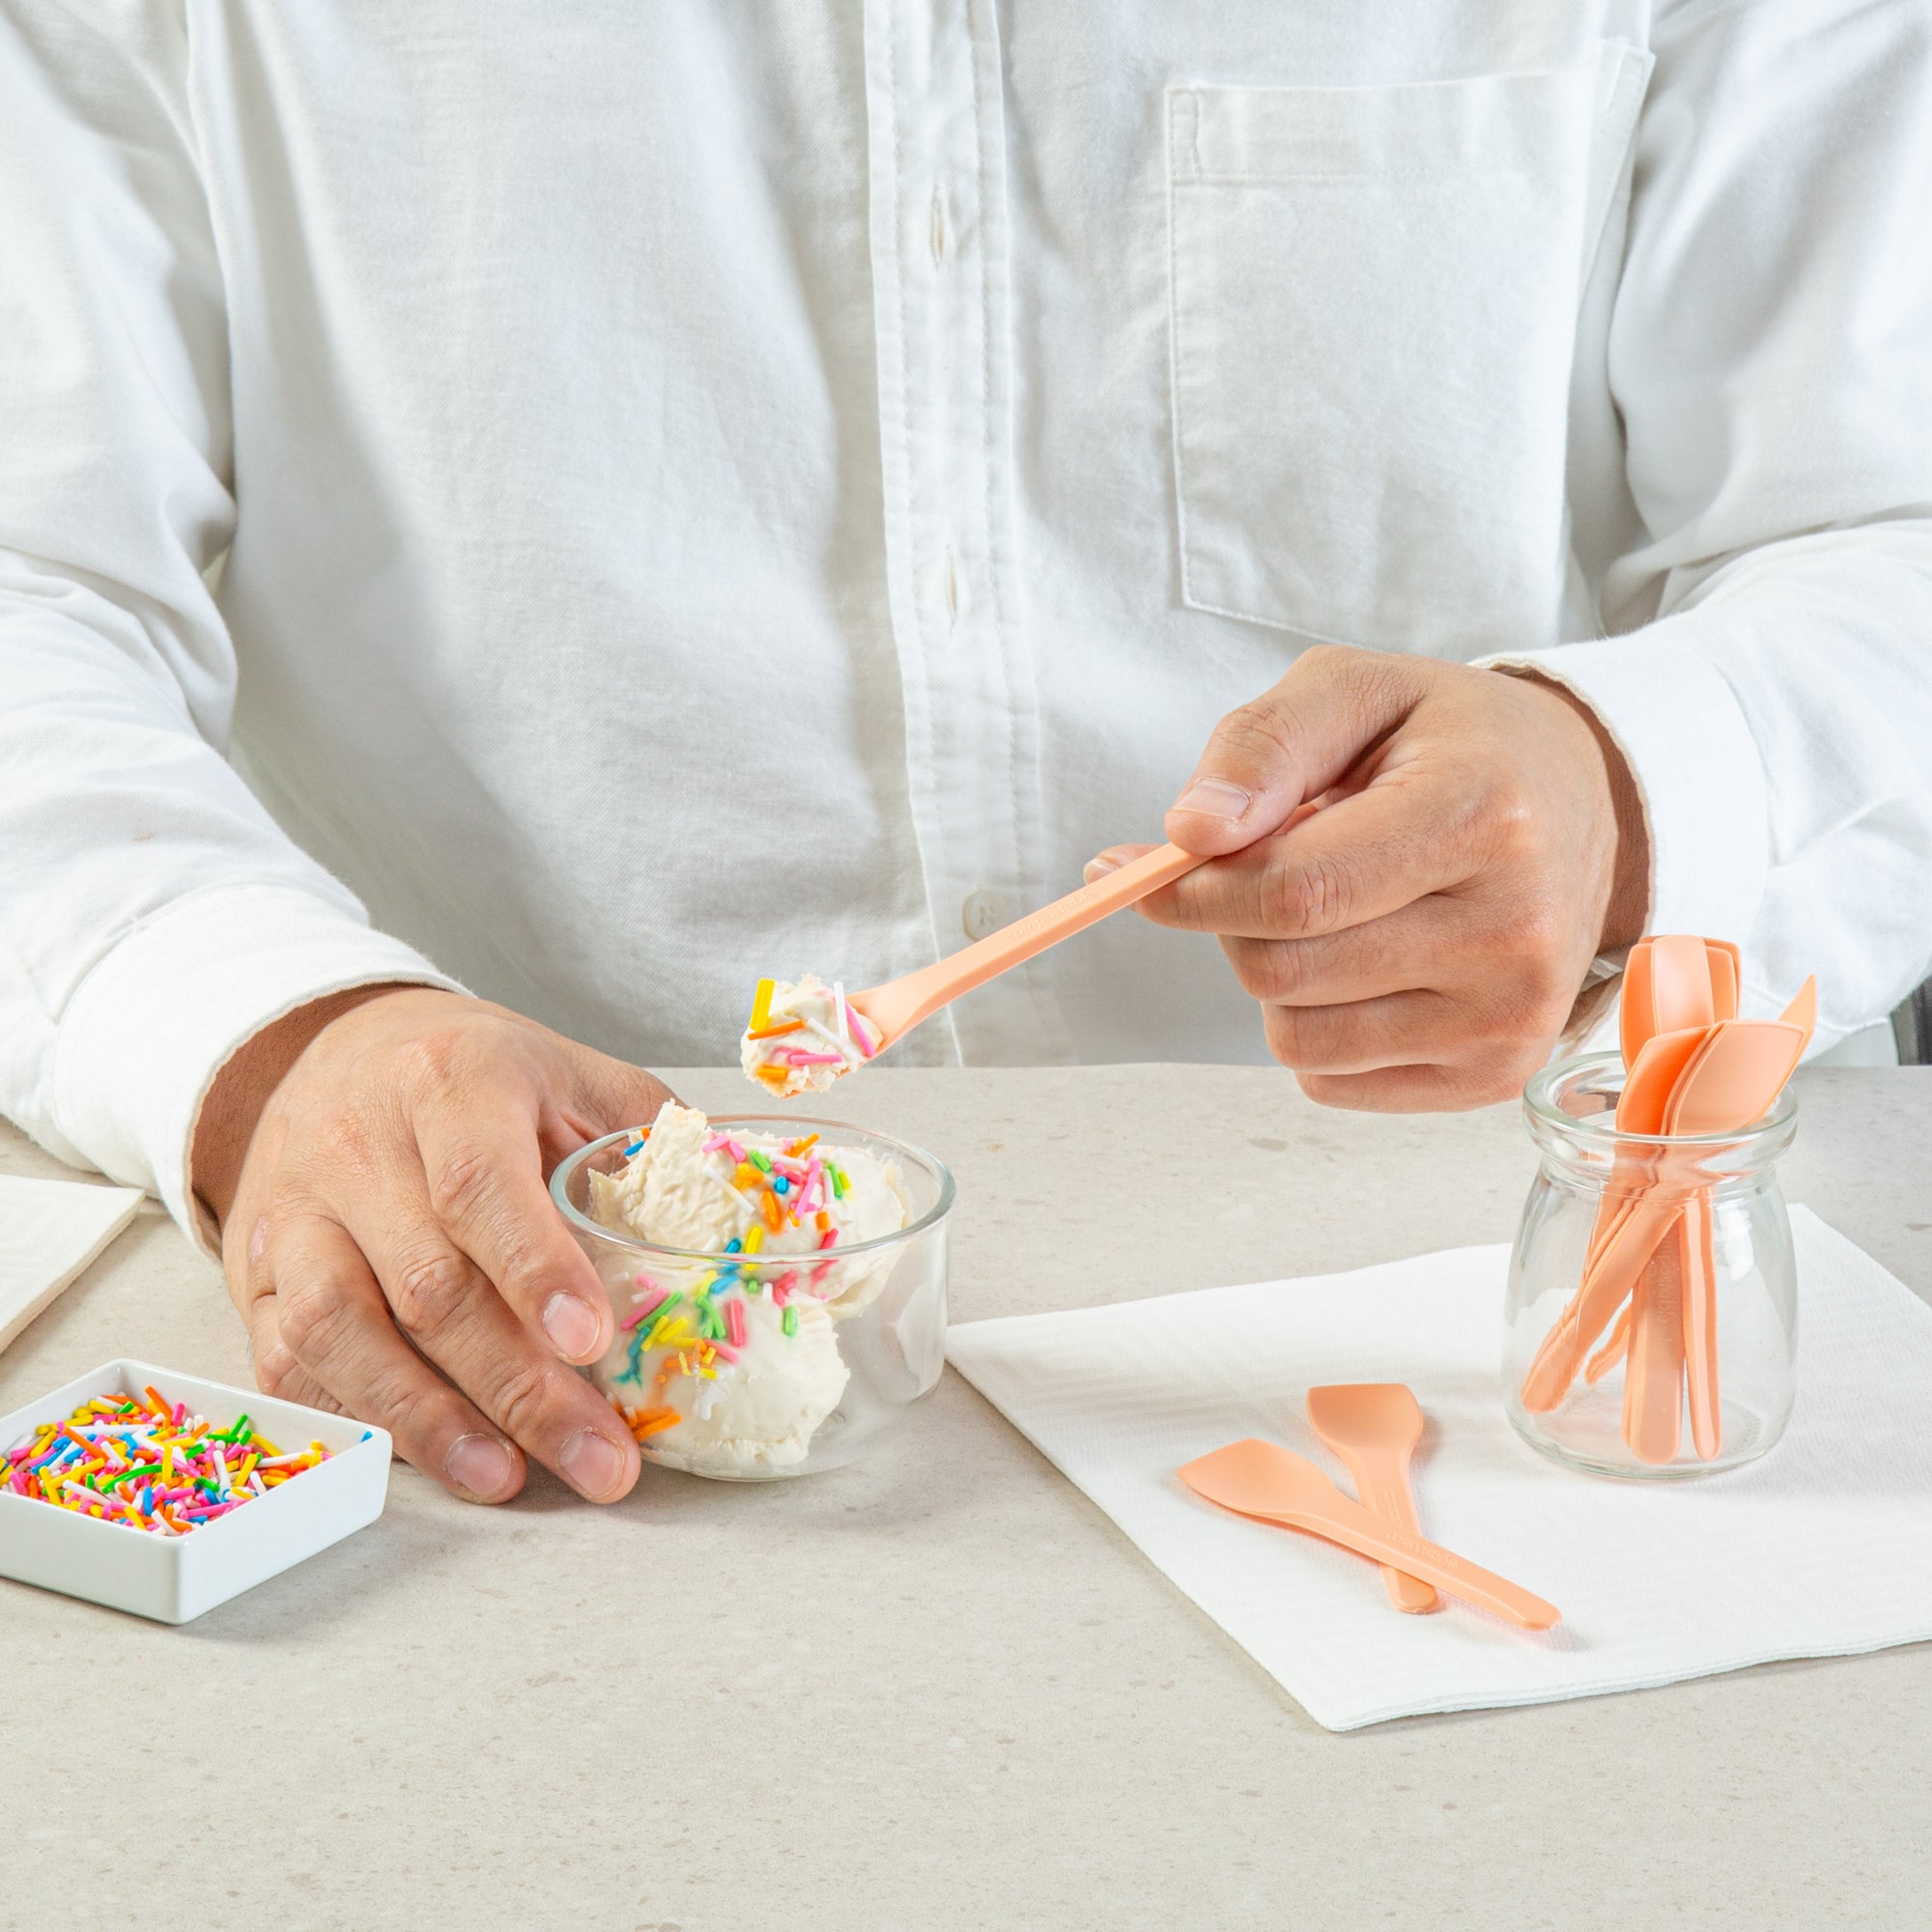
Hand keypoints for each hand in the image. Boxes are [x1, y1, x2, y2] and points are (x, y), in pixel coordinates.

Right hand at [195, 987, 673, 1502]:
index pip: (479, 1184)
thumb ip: (645, 1142)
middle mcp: (356, 1146)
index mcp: (448, 1082)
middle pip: (427, 1284)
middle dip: (518, 1386)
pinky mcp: (256, 1276)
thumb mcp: (568, 1075)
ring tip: (509, 1479)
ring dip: (430, 1422)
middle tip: (599, 1458)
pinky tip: (432, 1459)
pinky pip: (291, 1365)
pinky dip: (363, 1421)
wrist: (337, 1049)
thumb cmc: (475, 1075)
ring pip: (342, 1334)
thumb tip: (727, 1229)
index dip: (536, 1270)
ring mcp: (295, 1215)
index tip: (592, 1343)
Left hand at [1091, 647, 1646, 1109]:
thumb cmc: (1452, 743)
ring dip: (1276, 976)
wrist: (1577, 804)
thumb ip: (1262, 745)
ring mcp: (1511, 1018)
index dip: (1194, 892)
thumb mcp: (1356, 690)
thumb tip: (1189, 832)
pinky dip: (1317, 1023)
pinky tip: (1366, 960)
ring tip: (1335, 909)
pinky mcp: (1495, 1075)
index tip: (1142, 874)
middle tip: (1270, 867)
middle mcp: (1515, 931)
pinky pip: (1330, 1078)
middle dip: (1237, 921)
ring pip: (1298, 1037)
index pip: (1294, 891)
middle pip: (1284, 971)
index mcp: (1485, 816)